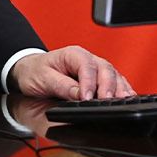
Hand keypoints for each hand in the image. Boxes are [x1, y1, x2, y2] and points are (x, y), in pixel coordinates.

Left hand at [10, 46, 133, 100]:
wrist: (29, 73)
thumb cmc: (35, 72)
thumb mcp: (43, 78)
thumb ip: (62, 86)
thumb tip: (79, 95)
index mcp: (73, 55)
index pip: (87, 66)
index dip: (89, 82)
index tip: (87, 98)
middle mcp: (88, 60)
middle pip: (105, 69)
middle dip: (108, 86)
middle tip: (107, 101)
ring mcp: (95, 70)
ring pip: (113, 75)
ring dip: (119, 88)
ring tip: (122, 101)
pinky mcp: (98, 80)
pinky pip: (115, 82)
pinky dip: (122, 90)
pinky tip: (127, 98)